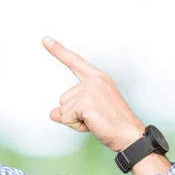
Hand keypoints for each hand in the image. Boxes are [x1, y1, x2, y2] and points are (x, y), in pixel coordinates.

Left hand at [43, 36, 144, 151]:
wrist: (130, 136)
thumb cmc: (114, 125)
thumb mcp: (88, 113)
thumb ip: (69, 111)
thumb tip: (52, 113)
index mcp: (98, 79)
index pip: (75, 62)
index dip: (58, 51)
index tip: (45, 39)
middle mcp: (94, 81)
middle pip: (64, 99)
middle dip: (74, 113)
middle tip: (96, 117)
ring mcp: (90, 90)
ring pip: (63, 110)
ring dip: (75, 120)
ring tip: (96, 121)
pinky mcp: (85, 103)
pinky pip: (66, 118)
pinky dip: (76, 126)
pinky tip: (92, 124)